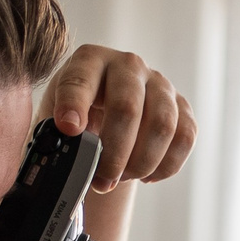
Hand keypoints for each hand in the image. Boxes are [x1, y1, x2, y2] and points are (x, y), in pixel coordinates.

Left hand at [45, 45, 195, 189]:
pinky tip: (146, 175)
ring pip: (162, 125)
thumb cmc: (78, 117)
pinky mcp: (181, 106)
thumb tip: (57, 164)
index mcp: (89, 60)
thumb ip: (53, 134)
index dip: (74, 105)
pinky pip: (185, 138)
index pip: (80, 80)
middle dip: (114, 153)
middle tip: (103, 180)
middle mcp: (128, 65)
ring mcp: (159, 83)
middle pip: (127, 107)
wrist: (108, 114)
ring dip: (141, 162)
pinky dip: (165, 165)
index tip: (69, 129)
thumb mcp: (57, 119)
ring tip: (124, 178)